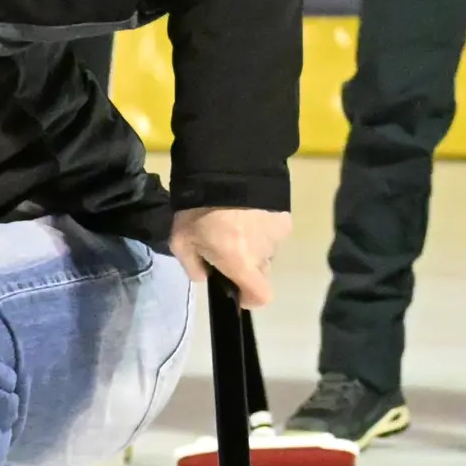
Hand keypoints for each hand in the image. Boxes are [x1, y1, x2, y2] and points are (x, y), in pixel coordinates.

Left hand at [171, 205, 291, 309]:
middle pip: (260, 270)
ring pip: (266, 248)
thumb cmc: (199, 209)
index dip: (250, 298)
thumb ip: (192, 266)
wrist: (227, 167)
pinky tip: (246, 208)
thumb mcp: (180, 240)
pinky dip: (261, 224)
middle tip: (225, 243)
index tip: (237, 290)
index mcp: (241, 263)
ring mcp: (278, 233)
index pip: (261, 296)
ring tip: (234, 219)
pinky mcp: (285, 215)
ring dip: (253, 241)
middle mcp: (265, 253)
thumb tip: (204, 276)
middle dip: (245, 264)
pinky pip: (272, 228)